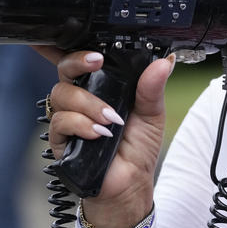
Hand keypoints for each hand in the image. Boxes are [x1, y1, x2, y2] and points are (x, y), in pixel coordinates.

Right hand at [35, 46, 174, 227]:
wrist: (130, 183)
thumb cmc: (137, 149)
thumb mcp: (152, 115)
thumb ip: (153, 87)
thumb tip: (165, 61)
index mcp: (102, 86)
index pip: (83, 60)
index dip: (71, 46)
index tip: (87, 44)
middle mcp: (81, 97)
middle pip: (65, 67)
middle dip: (78, 61)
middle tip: (96, 62)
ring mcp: (69, 116)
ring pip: (62, 93)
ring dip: (88, 103)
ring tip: (111, 120)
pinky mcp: (60, 138)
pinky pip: (61, 121)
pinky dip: (81, 125)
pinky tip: (99, 134)